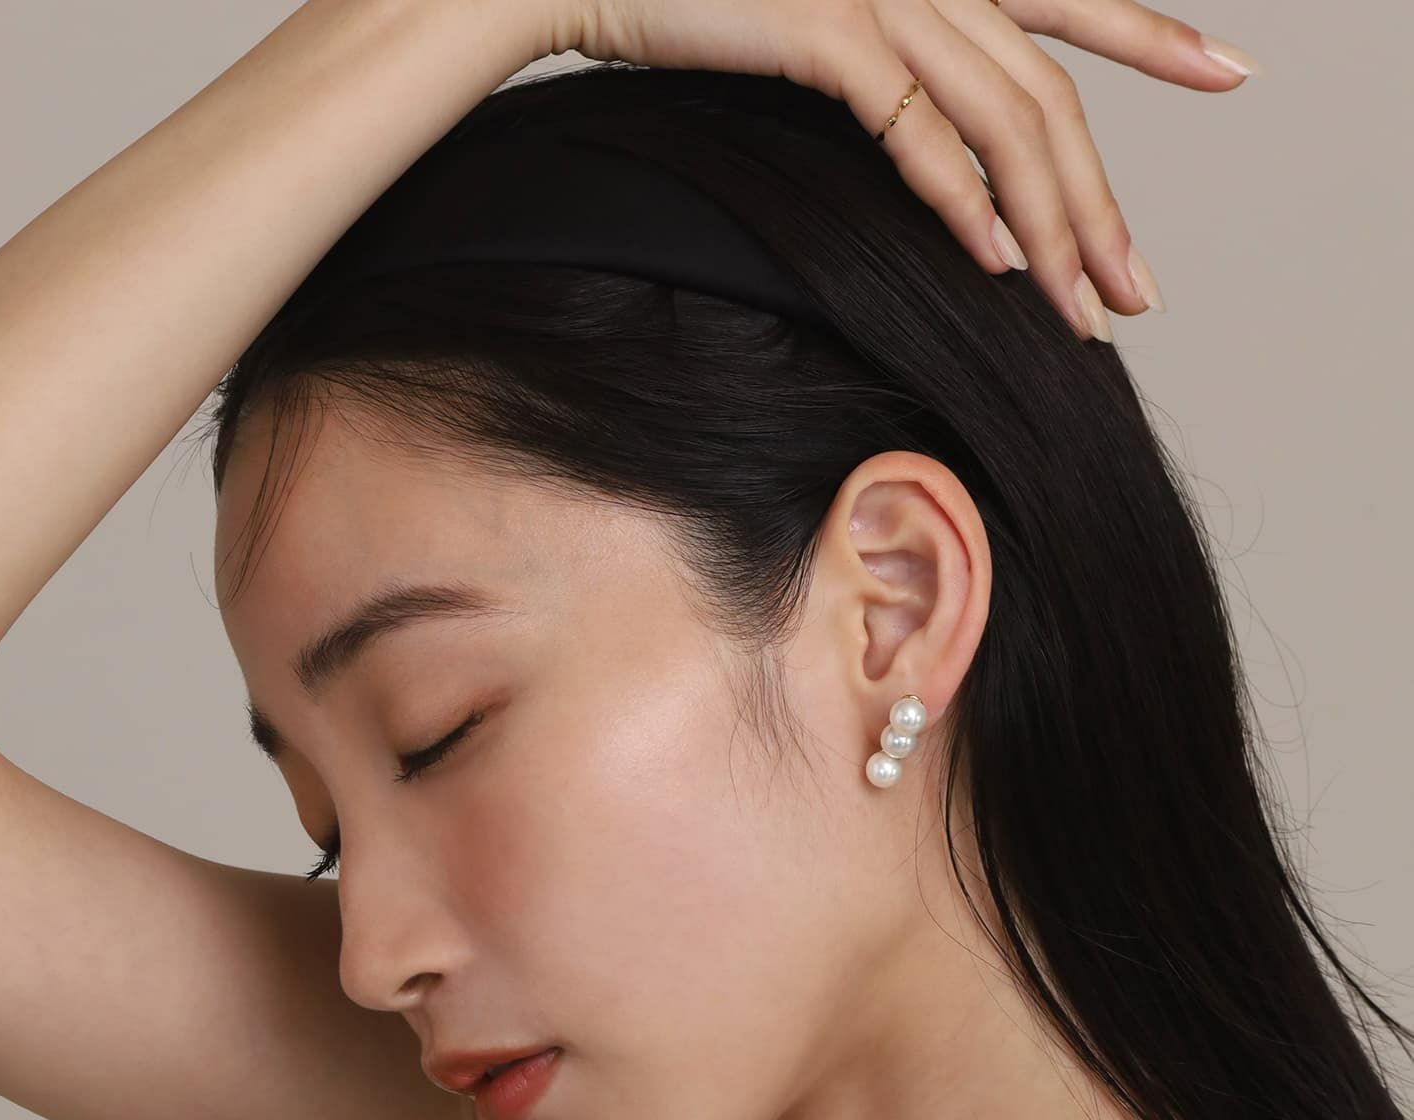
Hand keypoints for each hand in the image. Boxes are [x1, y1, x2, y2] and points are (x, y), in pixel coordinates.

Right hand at [555, 0, 1260, 338]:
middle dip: (1102, 199)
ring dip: (1052, 221)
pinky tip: (993, 262)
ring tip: (1081, 307)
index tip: (1224, 70)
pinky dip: (963, 198)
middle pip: (1047, 87)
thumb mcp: (805, 32)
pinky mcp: (826, 22)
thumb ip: (881, 69)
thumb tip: (941, 164)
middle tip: (1137, 291)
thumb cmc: (677, 8)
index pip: (1060, 1)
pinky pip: (920, 125)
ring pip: (1006, 112)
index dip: (1148, 33)